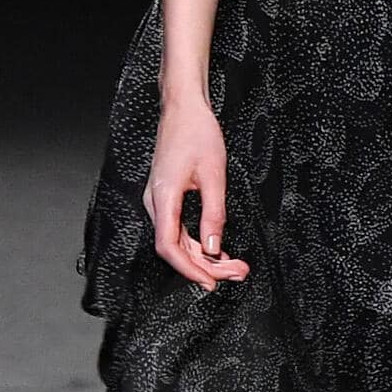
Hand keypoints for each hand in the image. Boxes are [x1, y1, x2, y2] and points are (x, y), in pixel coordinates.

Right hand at [144, 94, 250, 290]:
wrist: (183, 108)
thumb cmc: (196, 133)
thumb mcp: (214, 176)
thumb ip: (214, 215)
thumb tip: (213, 248)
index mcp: (163, 197)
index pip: (169, 248)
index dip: (190, 270)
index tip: (211, 283)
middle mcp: (155, 202)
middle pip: (175, 249)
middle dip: (205, 266)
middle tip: (236, 273)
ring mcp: (158, 201)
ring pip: (177, 241)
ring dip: (203, 257)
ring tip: (232, 266)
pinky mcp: (166, 197)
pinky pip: (177, 229)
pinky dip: (196, 243)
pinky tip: (215, 250)